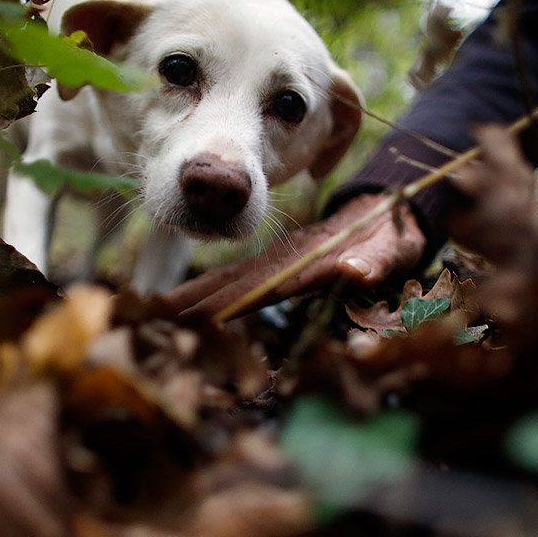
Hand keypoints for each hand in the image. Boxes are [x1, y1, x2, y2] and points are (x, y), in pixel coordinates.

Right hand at [162, 193, 425, 318]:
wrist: (388, 212)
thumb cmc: (393, 236)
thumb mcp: (391, 248)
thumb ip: (376, 260)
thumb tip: (355, 271)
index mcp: (301, 261)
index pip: (251, 286)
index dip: (218, 304)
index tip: (183, 318)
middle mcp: (280, 263)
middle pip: (225, 285)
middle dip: (186, 304)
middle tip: (144, 324)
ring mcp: (275, 267)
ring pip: (224, 286)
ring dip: (189, 303)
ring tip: (150, 319)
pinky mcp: (278, 272)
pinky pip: (235, 288)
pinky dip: (207, 300)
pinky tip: (184, 314)